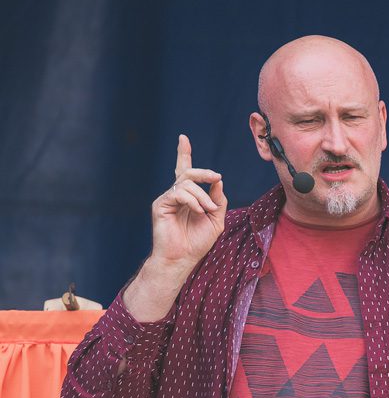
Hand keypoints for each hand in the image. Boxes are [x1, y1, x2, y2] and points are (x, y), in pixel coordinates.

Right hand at [149, 134, 226, 270]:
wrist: (183, 258)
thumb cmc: (198, 242)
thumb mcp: (216, 219)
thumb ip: (219, 200)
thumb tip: (218, 180)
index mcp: (188, 197)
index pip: (184, 171)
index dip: (183, 154)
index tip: (183, 138)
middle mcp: (176, 195)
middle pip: (187, 172)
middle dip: (203, 172)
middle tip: (216, 177)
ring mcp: (167, 199)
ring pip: (186, 183)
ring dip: (202, 196)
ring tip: (208, 211)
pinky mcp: (160, 204)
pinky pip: (179, 193)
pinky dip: (193, 201)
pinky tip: (198, 212)